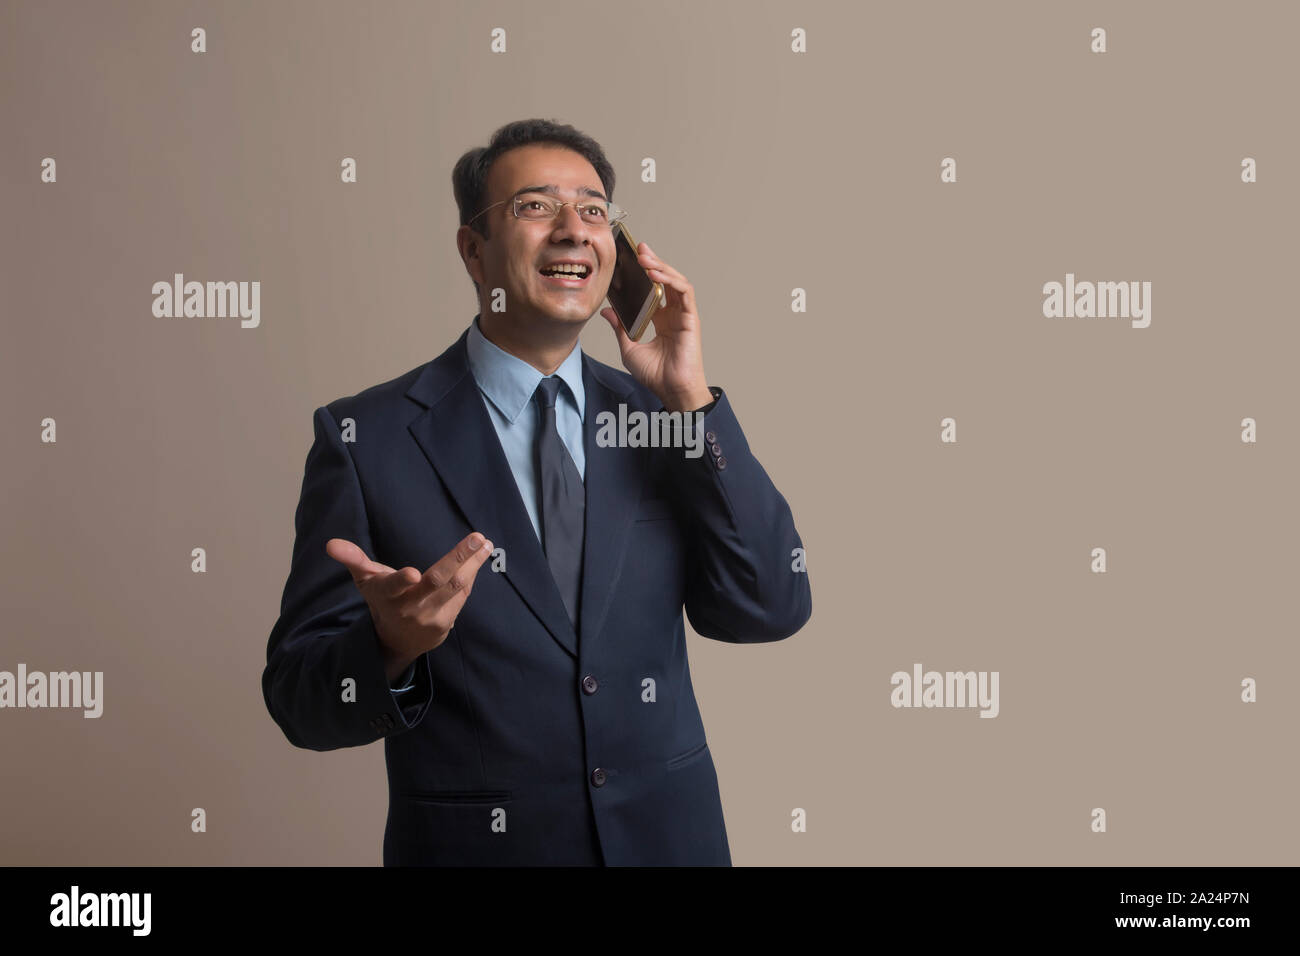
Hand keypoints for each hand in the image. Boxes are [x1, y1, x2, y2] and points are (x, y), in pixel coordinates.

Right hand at [326, 532, 493, 681]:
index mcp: (387, 594)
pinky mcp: (446, 622)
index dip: (401, 580)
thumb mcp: (365, 580)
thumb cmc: (382, 599)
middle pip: (437, 581)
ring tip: (485, 543)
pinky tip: (478, 558)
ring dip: (473, 563)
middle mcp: (409, 607)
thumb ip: (352, 559)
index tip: (414, 572)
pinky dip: (471, 574)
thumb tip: (331, 543)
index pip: (392, 586)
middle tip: (477, 538)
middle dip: (458, 558)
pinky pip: (462, 594)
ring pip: (456, 586)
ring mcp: (430, 617)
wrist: (397, 639)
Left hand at [600, 242, 711, 411]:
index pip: (653, 289)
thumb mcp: (629, 348)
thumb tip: (606, 311)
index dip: (644, 273)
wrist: (671, 390)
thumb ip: (620, 327)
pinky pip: (684, 292)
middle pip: (665, 280)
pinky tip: (656, 273)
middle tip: (638, 248)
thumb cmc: (655, 375)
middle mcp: (672, 314)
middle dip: (653, 262)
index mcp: (660, 320)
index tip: (630, 258)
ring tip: (645, 258)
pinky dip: (671, 279)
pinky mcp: (690, 318)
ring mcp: (682, 315)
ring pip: (675, 281)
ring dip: (661, 266)